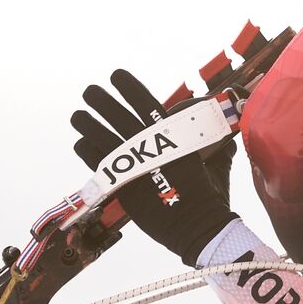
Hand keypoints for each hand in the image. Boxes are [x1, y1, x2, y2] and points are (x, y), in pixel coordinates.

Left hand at [71, 70, 238, 265]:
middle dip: (100, 100)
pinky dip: (87, 151)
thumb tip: (224, 139)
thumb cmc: (211, 197)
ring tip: (78, 116)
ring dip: (87, 123)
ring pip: (101, 136)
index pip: (145, 102)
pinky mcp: (123, 186)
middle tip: (90, 92)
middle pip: (117, 115)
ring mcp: (135, 166)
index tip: (116, 75)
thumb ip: (213, 148)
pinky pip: (97, 163)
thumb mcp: (216, 164)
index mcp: (173, 136)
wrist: (199, 227)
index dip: (129, 87)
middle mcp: (151, 146)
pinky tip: (81, 143)